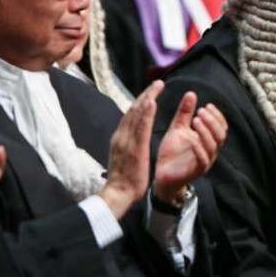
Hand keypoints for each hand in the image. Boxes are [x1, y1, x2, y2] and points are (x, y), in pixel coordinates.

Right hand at [99, 81, 160, 219]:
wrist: (118, 194)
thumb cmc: (124, 180)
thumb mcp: (124, 158)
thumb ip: (128, 145)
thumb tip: (132, 138)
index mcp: (120, 138)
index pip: (131, 116)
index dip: (141, 102)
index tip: (151, 92)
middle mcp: (121, 135)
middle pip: (134, 110)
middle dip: (146, 94)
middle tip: (158, 82)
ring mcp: (126, 140)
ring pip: (137, 114)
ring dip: (148, 98)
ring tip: (157, 86)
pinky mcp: (134, 147)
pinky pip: (141, 127)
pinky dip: (146, 113)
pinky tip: (152, 102)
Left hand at [154, 92, 226, 204]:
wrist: (161, 175)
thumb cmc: (171, 152)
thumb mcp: (177, 128)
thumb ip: (184, 113)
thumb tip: (191, 93)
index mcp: (208, 141)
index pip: (221, 127)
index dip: (217, 116)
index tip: (207, 105)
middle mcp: (210, 151)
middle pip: (220, 135)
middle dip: (212, 121)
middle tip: (200, 111)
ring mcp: (204, 162)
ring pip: (213, 146)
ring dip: (206, 132)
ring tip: (196, 120)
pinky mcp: (195, 171)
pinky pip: (202, 160)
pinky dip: (198, 148)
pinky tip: (192, 139)